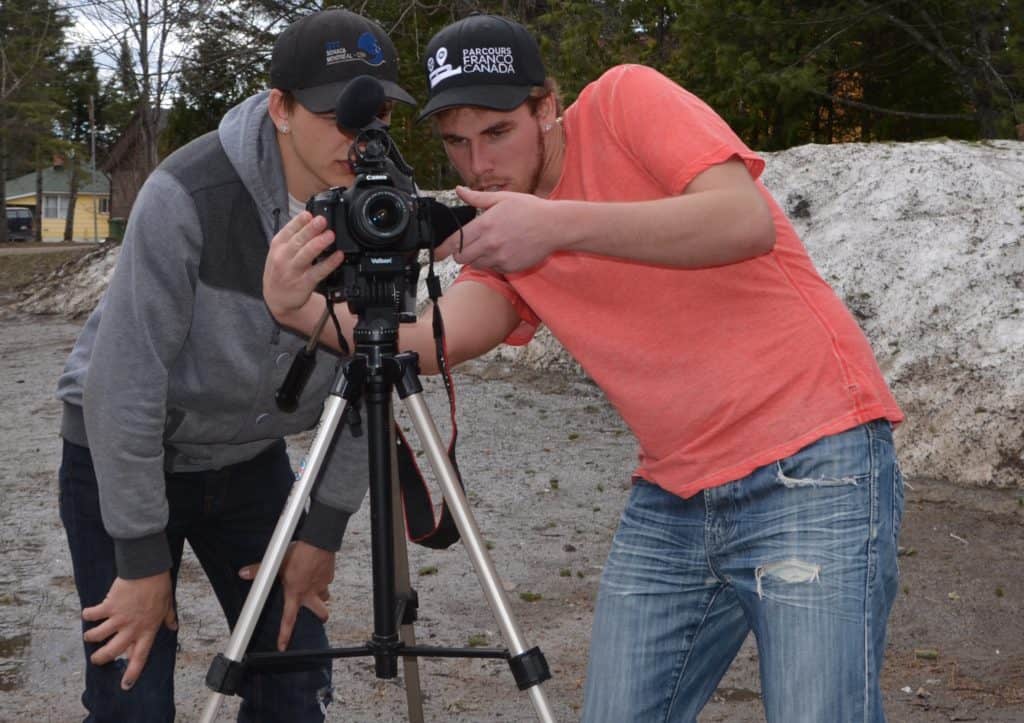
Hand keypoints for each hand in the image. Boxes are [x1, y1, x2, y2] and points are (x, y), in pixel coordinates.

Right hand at [82, 572, 176, 689]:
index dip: (132, 672)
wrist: (148, 570)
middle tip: (96, 659)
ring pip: (97, 636)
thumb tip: (173, 627)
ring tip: (89, 636)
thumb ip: (169, 618)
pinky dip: (87, 614)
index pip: (140, 656)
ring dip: (90, 637)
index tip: (125, 685)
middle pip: (112, 652)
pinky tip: (88, 613)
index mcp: (147, 630)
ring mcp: (118, 618)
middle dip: (101, 658)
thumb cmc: (159, 588)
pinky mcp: (108, 607)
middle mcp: (131, 628)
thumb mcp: (168, 605)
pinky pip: (92, 615)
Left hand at [239, 541, 334, 651]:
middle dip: (320, 616)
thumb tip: (244, 573)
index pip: (289, 619)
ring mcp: (322, 585)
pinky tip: (317, 571)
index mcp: (295, 593)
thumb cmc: (299, 553)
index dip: (285, 635)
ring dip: (321, 595)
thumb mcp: (276, 563)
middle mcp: (311, 593)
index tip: (283, 646)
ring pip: (325, 597)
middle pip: (321, 614)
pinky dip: (323, 578)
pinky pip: (327, 581)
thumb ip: (259, 570)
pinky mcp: (330, 575)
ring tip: (314, 588)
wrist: (318, 541)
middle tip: (315, 614)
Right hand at [263, 211, 342, 320]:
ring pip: (306, 255)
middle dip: (311, 229)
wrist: (276, 299)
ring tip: (330, 235)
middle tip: (322, 220)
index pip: (288, 230)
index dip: (299, 221)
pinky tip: (338, 256)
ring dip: (319, 244)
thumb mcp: (279, 251)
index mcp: (278, 245)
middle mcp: (284, 257)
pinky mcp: (304, 283)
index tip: (309, 214)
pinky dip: (329, 263)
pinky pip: (318, 271)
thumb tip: (311, 218)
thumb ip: (292, 236)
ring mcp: (294, 270)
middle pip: (298, 241)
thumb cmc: (280, 271)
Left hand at [437, 187, 558, 273]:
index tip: (436, 252)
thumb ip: (477, 198)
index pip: (456, 241)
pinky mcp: (509, 268)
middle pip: (461, 258)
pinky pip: (492, 268)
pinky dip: (492, 263)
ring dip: (476, 258)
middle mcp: (490, 244)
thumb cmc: (530, 210)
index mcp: (485, 225)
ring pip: (476, 264)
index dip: (443, 248)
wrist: (554, 226)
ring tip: (488, 246)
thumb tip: (459, 190)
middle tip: (465, 247)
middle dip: (460, 254)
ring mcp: (500, 258)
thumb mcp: (502, 198)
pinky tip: (502, 251)